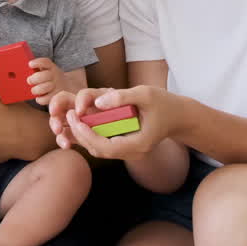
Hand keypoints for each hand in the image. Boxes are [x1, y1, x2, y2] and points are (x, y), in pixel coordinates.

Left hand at [25, 57, 65, 105]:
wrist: (67, 86)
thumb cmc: (50, 78)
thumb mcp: (47, 70)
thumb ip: (37, 69)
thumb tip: (19, 71)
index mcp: (51, 67)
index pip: (46, 62)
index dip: (37, 62)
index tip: (30, 64)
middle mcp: (55, 75)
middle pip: (45, 75)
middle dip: (34, 79)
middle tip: (29, 81)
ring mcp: (57, 86)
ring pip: (45, 87)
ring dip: (36, 89)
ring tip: (33, 90)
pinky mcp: (56, 96)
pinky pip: (46, 99)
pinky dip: (40, 99)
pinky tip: (38, 97)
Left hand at [49, 86, 184, 159]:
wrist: (179, 116)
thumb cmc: (164, 102)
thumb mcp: (145, 93)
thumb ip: (122, 96)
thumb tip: (98, 101)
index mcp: (140, 143)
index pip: (107, 146)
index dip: (88, 134)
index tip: (76, 118)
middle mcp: (134, 152)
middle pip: (99, 150)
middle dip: (81, 134)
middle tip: (68, 115)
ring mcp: (130, 152)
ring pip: (99, 150)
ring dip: (83, 136)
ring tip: (71, 118)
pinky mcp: (126, 147)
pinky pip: (104, 146)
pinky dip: (90, 136)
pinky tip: (81, 122)